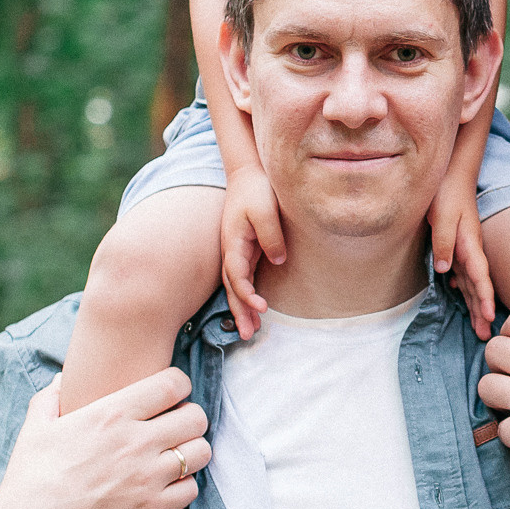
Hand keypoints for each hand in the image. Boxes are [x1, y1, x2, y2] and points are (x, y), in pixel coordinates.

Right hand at [0, 371, 212, 508]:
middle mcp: (137, 440)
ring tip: (177, 458)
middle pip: (197, 416)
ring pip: (202, 452)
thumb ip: (50, 400)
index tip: (172, 395)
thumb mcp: (35, 430)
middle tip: (177, 428)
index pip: (173, 383)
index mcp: (113, 413)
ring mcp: (149, 475)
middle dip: (191, 419)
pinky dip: (184, 487)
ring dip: (193, 453)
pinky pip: (192, 489)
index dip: (179, 385)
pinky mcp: (153, 508)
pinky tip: (167, 487)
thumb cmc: (30, 479)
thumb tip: (61, 381)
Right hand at [220, 164, 285, 338]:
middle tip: (247, 335)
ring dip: (242, 309)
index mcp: (233, 242)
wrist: (248, 173)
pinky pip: (242, 279)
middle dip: (239, 312)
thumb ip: (271, 236)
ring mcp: (236, 252)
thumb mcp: (265, 209)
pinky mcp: (245, 251)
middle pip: (232, 287)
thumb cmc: (257, 189)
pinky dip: (247, 296)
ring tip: (250, 332)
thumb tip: (278, 261)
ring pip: (235, 286)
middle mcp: (231, 250)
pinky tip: (255, 310)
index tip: (262, 308)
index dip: (247, 294)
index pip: (236, 275)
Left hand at [432, 169, 495, 339]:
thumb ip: (443, 244)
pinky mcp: (459, 245)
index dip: (486, 298)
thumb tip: (445, 271)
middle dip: (484, 311)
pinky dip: (467, 288)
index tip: (491, 317)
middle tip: (488, 337)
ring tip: (481, 326)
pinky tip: (462, 295)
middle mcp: (471, 250)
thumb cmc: (446, 194)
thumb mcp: (440, 217)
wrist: (451, 174)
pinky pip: (465, 272)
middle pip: (480, 286)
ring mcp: (466, 248)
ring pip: (473, 282)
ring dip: (477, 304)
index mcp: (470, 244)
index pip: (480, 277)